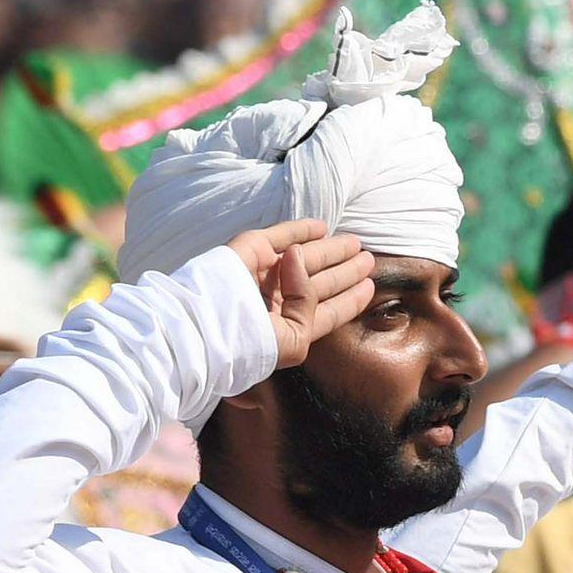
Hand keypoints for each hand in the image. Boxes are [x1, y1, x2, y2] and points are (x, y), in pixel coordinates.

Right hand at [228, 219, 375, 368]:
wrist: (202, 329)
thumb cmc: (250, 345)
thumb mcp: (294, 340)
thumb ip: (309, 306)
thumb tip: (300, 259)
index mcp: (287, 327)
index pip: (327, 310)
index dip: (349, 299)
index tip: (369, 286)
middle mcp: (275, 300)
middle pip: (320, 282)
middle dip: (345, 271)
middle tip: (368, 259)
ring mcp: (260, 274)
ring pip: (304, 258)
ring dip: (329, 249)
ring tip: (355, 243)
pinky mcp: (246, 252)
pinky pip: (277, 236)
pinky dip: (299, 230)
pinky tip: (320, 227)